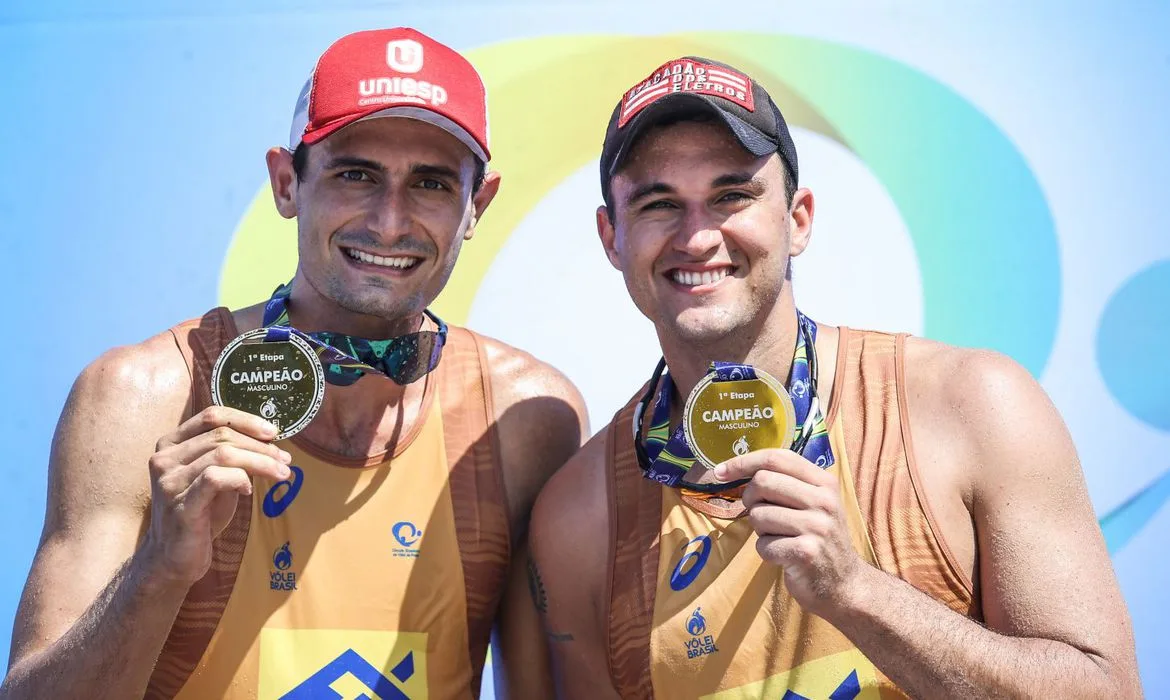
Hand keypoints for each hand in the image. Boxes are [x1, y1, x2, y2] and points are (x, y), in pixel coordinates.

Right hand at [142, 406, 291, 587]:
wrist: (175, 558)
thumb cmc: (200, 515)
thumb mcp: (216, 477)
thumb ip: (233, 456)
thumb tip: (269, 441)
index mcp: (171, 444)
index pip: (212, 415)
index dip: (246, 420)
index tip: (273, 432)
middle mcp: (165, 458)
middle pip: (222, 435)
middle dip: (260, 446)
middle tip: (284, 459)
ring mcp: (169, 481)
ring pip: (223, 454)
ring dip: (259, 462)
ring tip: (280, 473)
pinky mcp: (180, 504)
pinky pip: (215, 478)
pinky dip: (239, 478)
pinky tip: (248, 490)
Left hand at [714, 449, 863, 615]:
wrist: (844, 584)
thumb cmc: (818, 538)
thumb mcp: (813, 503)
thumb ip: (785, 482)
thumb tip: (733, 469)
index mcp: (824, 482)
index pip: (776, 458)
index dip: (743, 462)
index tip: (720, 472)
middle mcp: (824, 501)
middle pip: (763, 482)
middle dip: (750, 499)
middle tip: (759, 514)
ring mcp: (817, 527)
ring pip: (759, 515)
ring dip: (760, 530)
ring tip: (780, 537)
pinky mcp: (807, 553)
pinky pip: (764, 545)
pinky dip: (766, 551)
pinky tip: (784, 556)